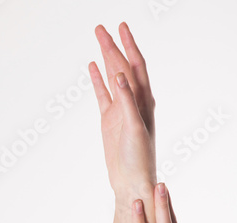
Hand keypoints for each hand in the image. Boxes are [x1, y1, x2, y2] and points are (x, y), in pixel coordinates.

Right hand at [89, 23, 155, 201]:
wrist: (130, 180)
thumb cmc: (139, 158)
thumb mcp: (136, 128)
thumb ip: (128, 101)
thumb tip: (120, 76)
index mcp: (144, 101)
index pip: (137, 66)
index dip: (130, 46)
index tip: (121, 27)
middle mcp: (133, 102)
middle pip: (122, 67)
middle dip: (113, 47)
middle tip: (101, 27)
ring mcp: (119, 110)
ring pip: (111, 78)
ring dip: (105, 58)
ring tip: (98, 39)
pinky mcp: (108, 120)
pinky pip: (102, 95)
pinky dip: (97, 80)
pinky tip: (92, 67)